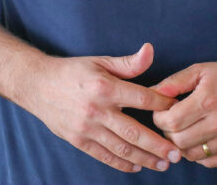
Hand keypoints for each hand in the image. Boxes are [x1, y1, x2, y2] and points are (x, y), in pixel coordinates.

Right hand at [21, 43, 181, 173]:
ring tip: (163, 164)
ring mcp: (86, 128)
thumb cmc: (72, 71)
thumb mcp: (100, 61)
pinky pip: (104, 156)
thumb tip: (150, 50)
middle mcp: (96, 110)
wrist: (37, 85)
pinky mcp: (78, 140)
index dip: (163, 106)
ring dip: (145, 158)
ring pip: (121, 148)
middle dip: (158, 145)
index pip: (142, 99)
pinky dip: (122, 163)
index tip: (178, 112)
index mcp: (105, 87)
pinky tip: (137, 166)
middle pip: (134, 132)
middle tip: (177, 154)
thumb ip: (128, 62)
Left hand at [151, 60, 216, 167]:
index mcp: (208, 100)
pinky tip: (199, 140)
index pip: (171, 122)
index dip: (159, 119)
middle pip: (179, 141)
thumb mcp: (202, 70)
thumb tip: (152, 93)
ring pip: (193, 155)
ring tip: (184, 131)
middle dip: (168, 133)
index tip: (161, 113)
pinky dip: (200, 155)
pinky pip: (210, 162)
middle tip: (171, 123)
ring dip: (182, 146)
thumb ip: (174, 82)